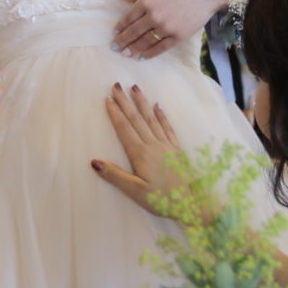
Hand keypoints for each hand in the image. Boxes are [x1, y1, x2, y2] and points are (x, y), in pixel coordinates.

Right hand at [92, 83, 195, 218]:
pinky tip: (157, 106)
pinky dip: (161, 115)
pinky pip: (167, 127)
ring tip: (135, 88)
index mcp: (140, 154)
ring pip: (151, 118)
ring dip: (142, 103)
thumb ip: (115, 176)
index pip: (124, 129)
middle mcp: (153, 144)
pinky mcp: (177, 149)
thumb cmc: (163, 199)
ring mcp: (166, 145)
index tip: (107, 98)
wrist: (194, 203)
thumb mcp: (136, 192)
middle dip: (125, 102)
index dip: (115, 113)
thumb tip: (94, 161)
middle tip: (116, 85)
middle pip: (136, 119)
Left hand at [112, 0, 231, 57]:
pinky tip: (142, 56)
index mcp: (147, 1)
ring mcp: (166, 28)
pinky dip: (149, 54)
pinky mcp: (178, 36)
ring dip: (133, 49)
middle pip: (133, 32)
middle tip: (115, 48)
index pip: (128, 18)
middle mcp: (153, 16)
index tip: (114, 33)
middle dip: (122, 41)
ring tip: (126, 54)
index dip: (120, 26)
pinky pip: (160, 48)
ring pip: (144, 42)